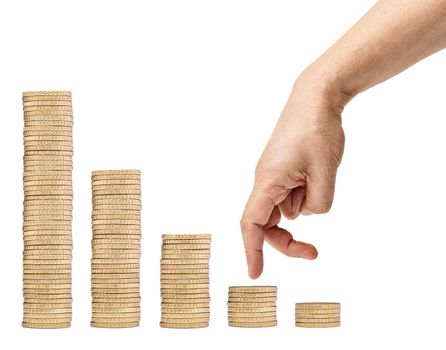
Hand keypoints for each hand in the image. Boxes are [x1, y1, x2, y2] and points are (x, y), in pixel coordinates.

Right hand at [240, 74, 346, 278]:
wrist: (316, 99)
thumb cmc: (317, 130)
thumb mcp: (325, 173)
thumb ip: (318, 204)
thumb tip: (308, 214)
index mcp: (267, 181)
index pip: (252, 224)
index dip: (252, 251)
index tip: (255, 274)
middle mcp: (265, 181)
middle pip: (267, 223)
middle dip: (288, 241)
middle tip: (314, 253)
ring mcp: (274, 175)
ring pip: (286, 208)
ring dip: (305, 206)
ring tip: (320, 175)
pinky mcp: (284, 170)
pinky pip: (294, 194)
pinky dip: (307, 194)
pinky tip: (318, 172)